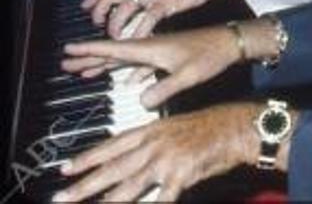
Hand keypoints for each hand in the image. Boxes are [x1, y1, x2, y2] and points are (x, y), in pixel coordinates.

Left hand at [52, 102, 257, 201]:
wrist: (238, 126)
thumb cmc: (212, 125)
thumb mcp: (176, 127)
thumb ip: (153, 142)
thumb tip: (134, 156)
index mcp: (152, 130)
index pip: (111, 145)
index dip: (86, 158)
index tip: (66, 168)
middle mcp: (154, 144)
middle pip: (112, 168)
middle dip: (84, 185)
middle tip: (62, 197)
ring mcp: (166, 159)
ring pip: (128, 185)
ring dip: (106, 201)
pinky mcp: (181, 175)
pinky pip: (161, 199)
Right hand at [62, 25, 243, 107]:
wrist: (232, 42)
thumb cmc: (212, 54)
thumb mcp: (187, 75)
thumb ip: (164, 88)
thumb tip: (141, 101)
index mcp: (150, 48)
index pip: (113, 48)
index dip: (90, 50)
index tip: (69, 50)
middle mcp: (150, 47)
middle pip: (112, 54)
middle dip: (89, 59)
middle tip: (67, 63)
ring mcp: (159, 51)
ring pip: (125, 59)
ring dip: (105, 65)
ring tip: (86, 71)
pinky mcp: (169, 57)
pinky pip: (141, 65)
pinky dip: (129, 71)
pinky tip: (126, 81)